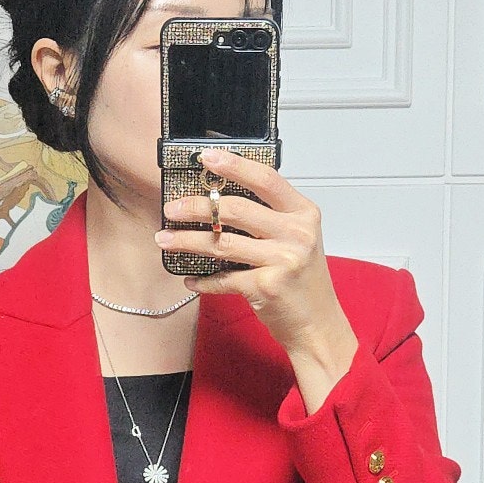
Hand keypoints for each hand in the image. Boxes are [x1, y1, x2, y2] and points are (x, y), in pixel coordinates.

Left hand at [154, 148, 349, 358]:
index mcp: (304, 214)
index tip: (206, 157)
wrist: (318, 324)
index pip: (266, 179)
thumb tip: (221, 199)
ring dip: (187, 240)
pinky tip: (190, 278)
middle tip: (172, 208)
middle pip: (236, 209)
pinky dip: (203, 280)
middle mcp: (296, 233)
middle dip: (196, 207)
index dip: (234, 165)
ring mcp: (283, 260)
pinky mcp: (266, 286)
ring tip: (165, 238)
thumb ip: (271, 217)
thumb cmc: (303, 282)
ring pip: (221, 242)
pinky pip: (223, 278)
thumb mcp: (298, 240)